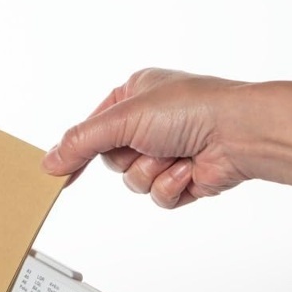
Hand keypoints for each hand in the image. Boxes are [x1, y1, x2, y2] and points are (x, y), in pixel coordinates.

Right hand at [42, 68, 250, 208]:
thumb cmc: (192, 108)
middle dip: (129, 157)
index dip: (80, 148)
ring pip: (134, 182)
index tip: (59, 169)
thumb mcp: (123, 118)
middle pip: (111, 159)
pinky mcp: (183, 177)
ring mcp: (167, 151)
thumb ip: (82, 141)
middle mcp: (150, 123)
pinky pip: (158, 195)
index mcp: (134, 96)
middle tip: (148, 143)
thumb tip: (49, 161)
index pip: (93, 129)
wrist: (242, 133)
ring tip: (177, 153)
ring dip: (152, 171)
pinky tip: (190, 168)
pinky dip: (172, 184)